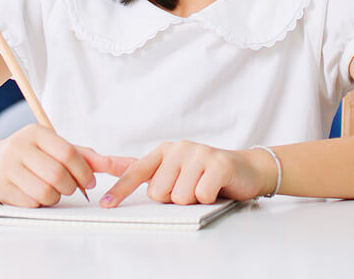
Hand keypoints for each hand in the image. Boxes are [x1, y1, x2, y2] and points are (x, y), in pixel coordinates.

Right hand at [0, 125, 122, 207]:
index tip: (89, 181)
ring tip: (52, 192)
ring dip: (55, 197)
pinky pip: (30, 203)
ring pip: (45, 192)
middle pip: (58, 174)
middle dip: (71, 187)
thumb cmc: (27, 156)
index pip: (68, 153)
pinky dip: (39, 204)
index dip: (84, 171)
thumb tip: (113, 165)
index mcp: (36, 133)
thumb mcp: (52, 149)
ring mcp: (5, 167)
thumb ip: (83, 155)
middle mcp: (19, 146)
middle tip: (71, 189)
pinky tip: (36, 196)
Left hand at [100, 141, 271, 206]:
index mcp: (165, 151)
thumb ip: (145, 170)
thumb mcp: (174, 169)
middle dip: (173, 198)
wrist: (247, 169)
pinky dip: (208, 198)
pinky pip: (201, 194)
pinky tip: (215, 188)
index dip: (120, 189)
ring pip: (180, 196)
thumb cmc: (207, 173)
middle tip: (190, 188)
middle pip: (159, 192)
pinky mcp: (218, 163)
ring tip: (203, 187)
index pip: (136, 171)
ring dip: (193, 200)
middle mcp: (179, 149)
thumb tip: (111, 165)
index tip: (106, 204)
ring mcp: (199, 154)